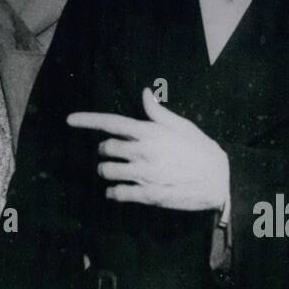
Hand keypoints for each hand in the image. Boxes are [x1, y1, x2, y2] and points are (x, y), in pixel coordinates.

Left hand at [67, 87, 229, 211]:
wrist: (219, 180)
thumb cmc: (200, 150)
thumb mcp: (181, 126)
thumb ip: (157, 112)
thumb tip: (144, 93)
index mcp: (149, 132)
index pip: (111, 123)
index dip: (87, 120)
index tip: (69, 120)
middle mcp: (142, 152)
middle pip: (106, 148)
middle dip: (106, 149)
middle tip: (114, 153)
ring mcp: (144, 174)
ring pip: (107, 171)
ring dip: (107, 171)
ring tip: (116, 171)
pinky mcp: (147, 195)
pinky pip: (117, 194)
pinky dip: (113, 192)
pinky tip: (118, 191)